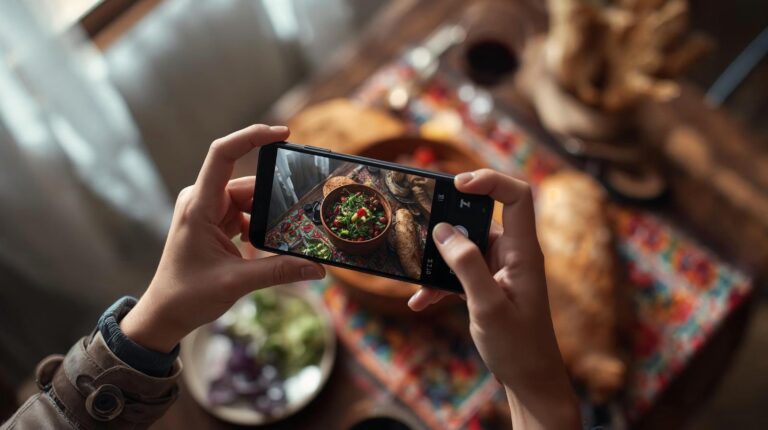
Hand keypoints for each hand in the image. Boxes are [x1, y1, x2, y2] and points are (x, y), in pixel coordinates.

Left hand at [121, 125, 324, 352]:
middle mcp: (201, 201)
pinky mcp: (213, 222)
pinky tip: (266, 248)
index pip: (223, 154)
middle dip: (275, 199)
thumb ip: (279, 272)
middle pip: (247, 184)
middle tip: (301, 214)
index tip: (284, 133)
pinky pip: (243, 214)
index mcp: (199, 206)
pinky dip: (258, 227)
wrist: (164, 314)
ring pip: (249, 201)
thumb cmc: (188, 295)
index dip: (252, 136)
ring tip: (286, 236)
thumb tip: (318, 269)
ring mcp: (207, 211)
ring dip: (267, 217)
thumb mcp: (237, 283)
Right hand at [408, 169, 579, 428]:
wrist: (529, 380)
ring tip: (417, 275)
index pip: (517, 196)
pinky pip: (459, 272)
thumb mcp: (488, 305)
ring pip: (464, 247)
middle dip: (450, 221)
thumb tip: (443, 230)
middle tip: (422, 228)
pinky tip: (420, 302)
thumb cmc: (518, 346)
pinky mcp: (488, 284)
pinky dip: (440, 283)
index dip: (489, 181)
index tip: (456, 186)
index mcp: (523, 252)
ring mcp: (499, 269)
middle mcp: (513, 254)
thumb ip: (466, 265)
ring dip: (439, 259)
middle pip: (482, 216)